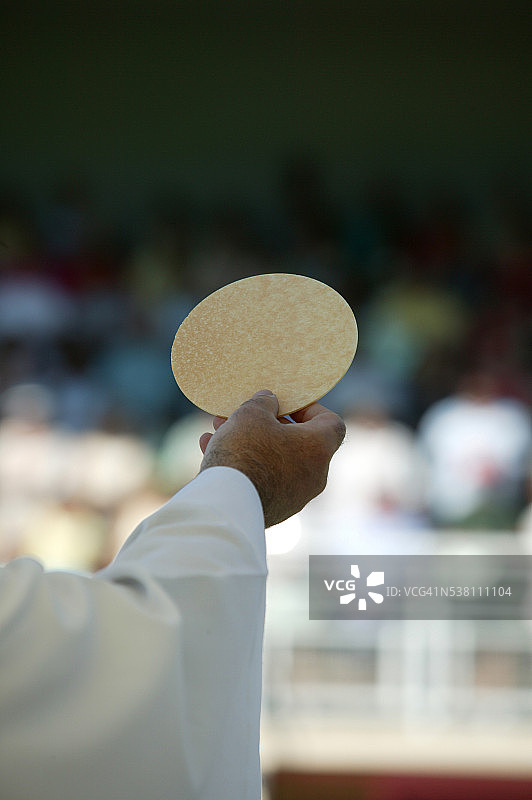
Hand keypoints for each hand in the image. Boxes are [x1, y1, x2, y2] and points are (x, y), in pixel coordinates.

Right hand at [199, 390, 345, 527]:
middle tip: (244, 414)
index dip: (310, 408)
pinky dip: (245, 466)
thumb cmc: (244, 452)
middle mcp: (314, 475)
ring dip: (251, 443)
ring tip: (219, 431)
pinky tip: (211, 452)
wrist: (227, 504)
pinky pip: (264, 480)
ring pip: (276, 460)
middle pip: (297, 441)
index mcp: (318, 448)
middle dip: (268, 424)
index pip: (331, 422)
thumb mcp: (251, 414)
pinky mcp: (275, 510)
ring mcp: (296, 496)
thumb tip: (269, 401)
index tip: (286, 404)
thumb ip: (264, 402)